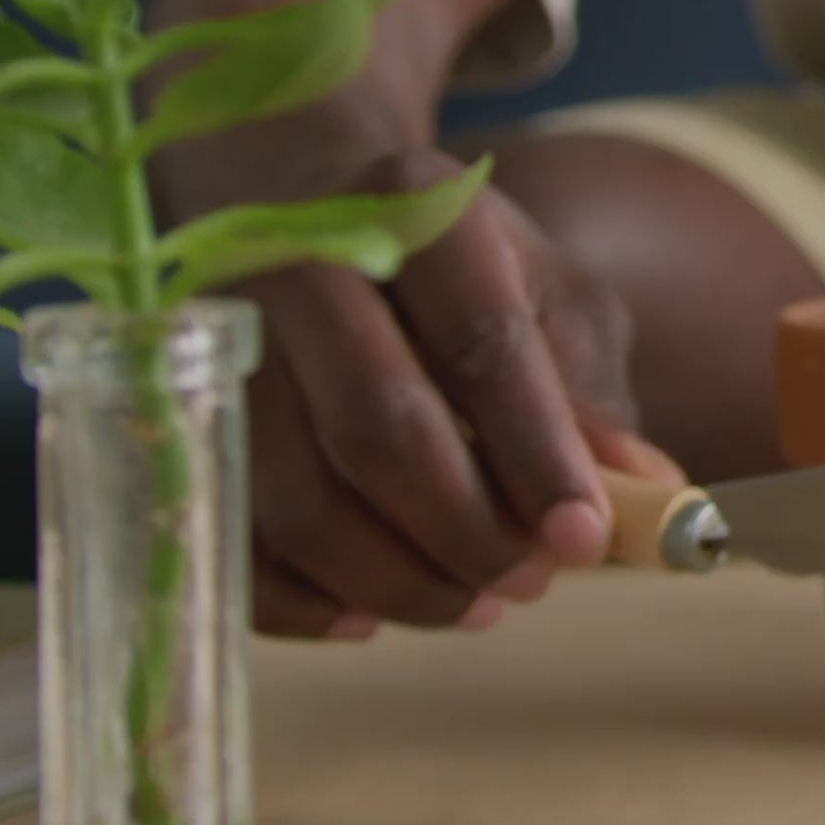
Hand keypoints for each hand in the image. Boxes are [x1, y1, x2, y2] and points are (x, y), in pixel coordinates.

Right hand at [242, 144, 643, 639]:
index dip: (538, 455)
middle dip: (465, 533)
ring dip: (394, 582)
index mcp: (418, 210)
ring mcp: (221, 341)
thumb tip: (646, 497)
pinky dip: (305, 603)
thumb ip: (588, 395)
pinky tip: (370, 614)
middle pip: (379, 430)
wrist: (305, 212)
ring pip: (298, 499)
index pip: (482, 345)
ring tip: (470, 604)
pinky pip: (234, 539)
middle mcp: (301, 262)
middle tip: (527, 583)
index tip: (584, 541)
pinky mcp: (178, 411)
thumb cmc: (452, 275)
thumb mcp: (545, 299)